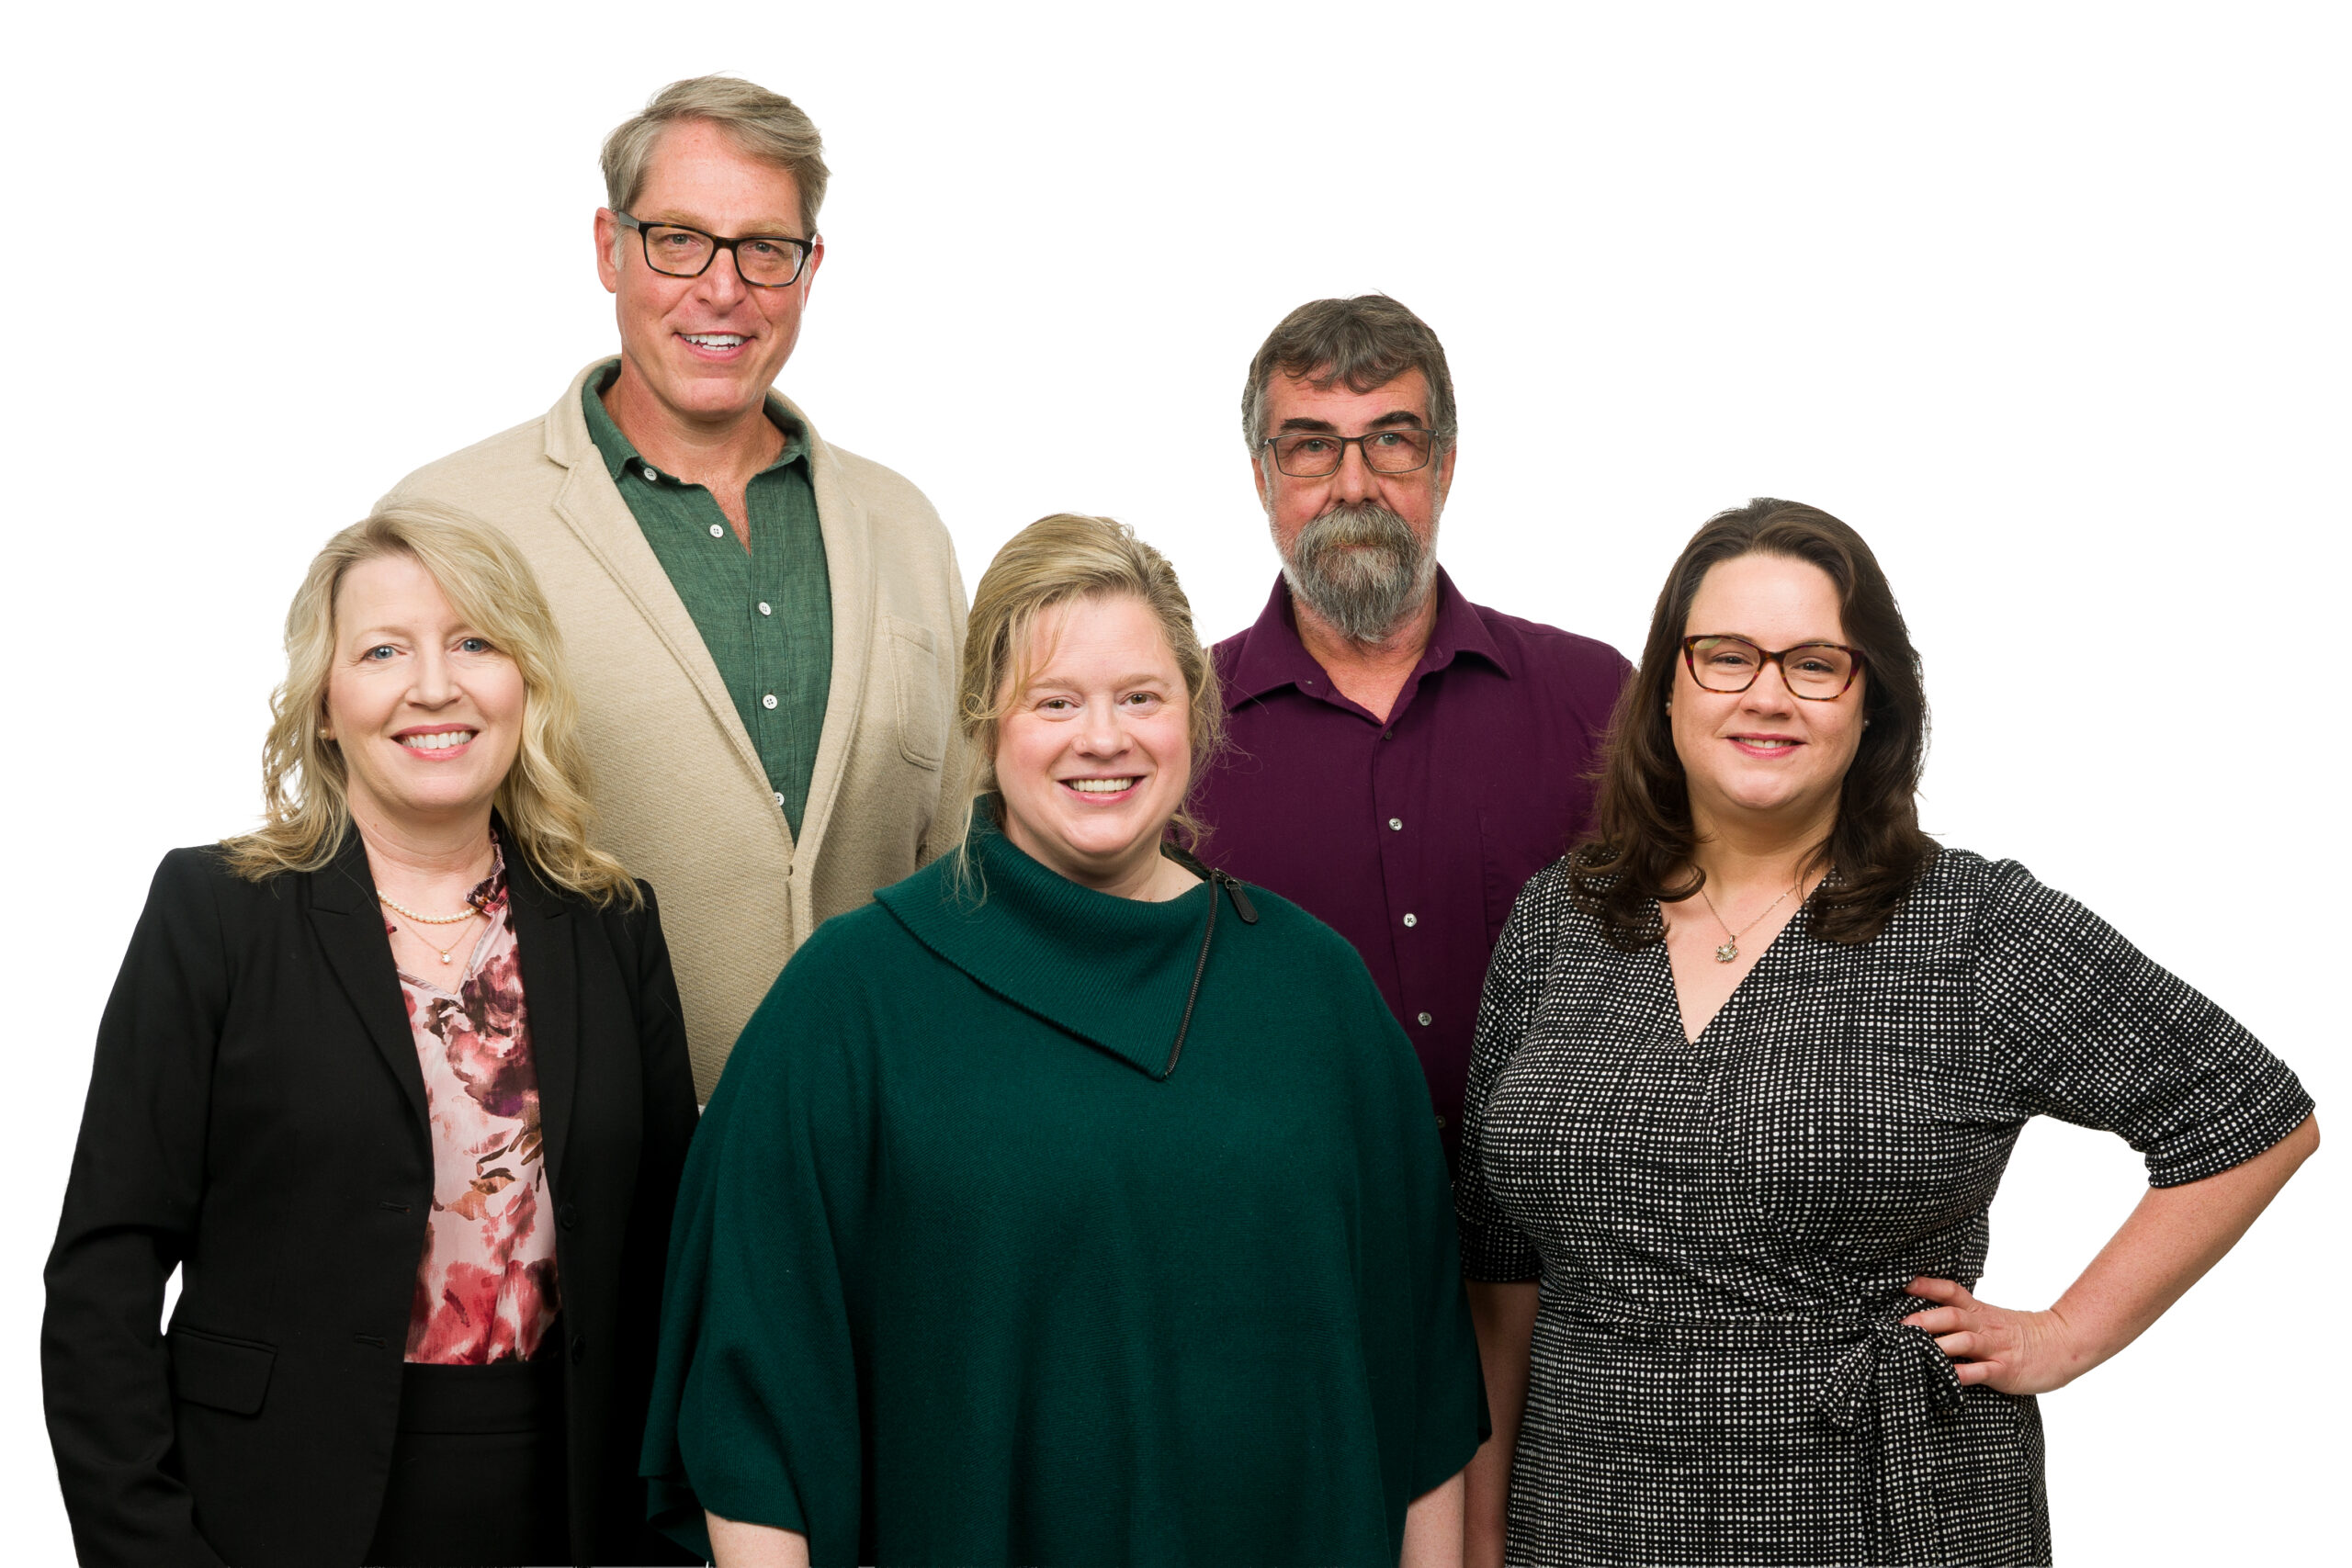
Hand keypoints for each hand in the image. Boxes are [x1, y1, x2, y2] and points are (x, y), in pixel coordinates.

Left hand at [1901, 1277, 2089, 1395]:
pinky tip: (1947, 1378)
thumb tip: (1924, 1317)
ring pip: (1964, 1341)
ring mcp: (1995, 1348)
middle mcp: (1984, 1326)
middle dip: (1925, 1319)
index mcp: (1979, 1311)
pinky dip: (1963, 1374)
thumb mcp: (1989, 1318)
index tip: (1903, 1283)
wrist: (2062, 1344)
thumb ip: (1962, 1317)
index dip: (1927, 1286)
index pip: (1951, 1292)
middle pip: (1952, 1316)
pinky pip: (1982, 1371)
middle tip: (1899, 1325)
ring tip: (1915, 1351)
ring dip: (1939, 1345)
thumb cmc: (2019, 1334)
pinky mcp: (2005, 1370)